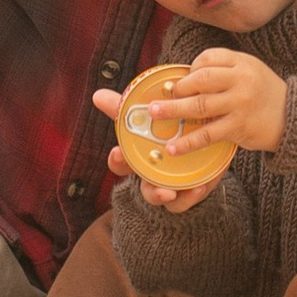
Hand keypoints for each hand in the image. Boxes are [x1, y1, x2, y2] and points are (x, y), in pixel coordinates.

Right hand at [91, 84, 216, 213]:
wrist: (198, 139)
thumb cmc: (164, 130)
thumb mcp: (149, 118)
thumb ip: (125, 109)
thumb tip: (97, 94)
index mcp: (139, 160)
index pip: (121, 164)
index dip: (117, 161)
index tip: (117, 152)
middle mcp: (153, 178)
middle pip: (147, 192)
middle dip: (152, 192)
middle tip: (161, 190)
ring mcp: (173, 187)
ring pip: (169, 202)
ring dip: (173, 198)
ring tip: (177, 192)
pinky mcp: (193, 190)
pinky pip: (190, 199)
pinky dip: (192, 196)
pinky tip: (198, 187)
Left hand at [148, 49, 288, 156]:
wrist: (293, 118)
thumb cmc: (264, 94)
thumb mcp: (249, 71)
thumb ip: (223, 71)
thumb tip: (184, 80)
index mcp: (242, 62)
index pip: (208, 59)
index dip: (190, 70)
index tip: (179, 82)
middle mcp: (241, 80)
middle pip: (200, 80)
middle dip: (176, 89)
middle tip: (155, 98)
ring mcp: (240, 103)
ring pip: (200, 106)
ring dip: (174, 111)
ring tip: (155, 114)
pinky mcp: (239, 127)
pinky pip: (208, 134)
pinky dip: (188, 142)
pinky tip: (173, 148)